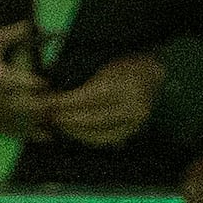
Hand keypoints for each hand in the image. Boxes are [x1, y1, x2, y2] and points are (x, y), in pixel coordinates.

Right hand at [0, 24, 56, 137]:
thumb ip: (13, 34)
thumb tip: (32, 25)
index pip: (11, 82)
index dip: (29, 84)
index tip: (45, 83)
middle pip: (16, 106)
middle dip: (37, 107)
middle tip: (55, 104)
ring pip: (16, 122)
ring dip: (36, 124)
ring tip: (54, 123)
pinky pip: (10, 131)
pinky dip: (28, 135)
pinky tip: (44, 136)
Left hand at [40, 53, 165, 148]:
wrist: (154, 73)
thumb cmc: (125, 63)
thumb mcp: (105, 62)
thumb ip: (84, 80)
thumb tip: (56, 95)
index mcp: (126, 83)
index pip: (90, 97)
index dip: (66, 102)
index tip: (48, 102)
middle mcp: (133, 106)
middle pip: (93, 119)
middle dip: (67, 119)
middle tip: (48, 116)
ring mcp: (136, 122)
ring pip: (99, 134)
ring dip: (74, 131)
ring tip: (58, 123)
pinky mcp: (133, 131)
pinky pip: (107, 140)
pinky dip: (88, 137)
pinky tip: (74, 131)